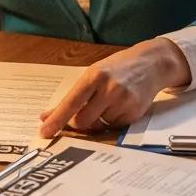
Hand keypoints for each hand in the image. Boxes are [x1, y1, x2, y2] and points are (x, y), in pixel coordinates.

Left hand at [38, 38, 190, 138]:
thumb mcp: (93, 74)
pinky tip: (118, 107)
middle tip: (80, 116)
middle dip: (78, 123)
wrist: (151, 63)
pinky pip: (114, 127)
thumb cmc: (117, 69)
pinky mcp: (134, 112)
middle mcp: (109, 88)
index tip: (44, 132)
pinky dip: (111, 122)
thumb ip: (72, 97)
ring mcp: (123, 101)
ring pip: (99, 126)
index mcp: (94, 76)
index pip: (71, 102)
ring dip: (97, 121)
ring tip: (106, 104)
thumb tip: (46, 117)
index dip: (57, 119)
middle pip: (83, 121)